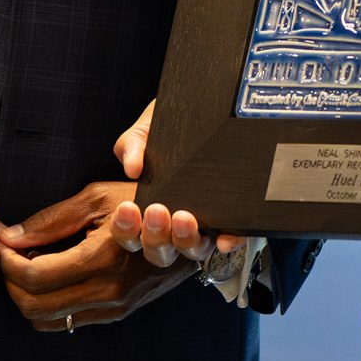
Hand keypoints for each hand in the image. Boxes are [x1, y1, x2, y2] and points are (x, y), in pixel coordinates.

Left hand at [0, 180, 200, 330]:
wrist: (190, 227)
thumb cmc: (143, 201)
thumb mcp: (98, 197)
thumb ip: (51, 220)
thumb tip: (10, 237)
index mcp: (103, 258)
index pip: (35, 276)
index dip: (8, 262)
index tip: (4, 244)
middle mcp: (108, 291)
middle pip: (34, 306)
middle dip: (11, 282)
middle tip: (10, 255)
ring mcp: (113, 308)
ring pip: (45, 320)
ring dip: (26, 295)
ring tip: (28, 264)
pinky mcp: (115, 314)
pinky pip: (65, 322)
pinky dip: (46, 304)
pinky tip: (51, 277)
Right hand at [109, 99, 239, 266]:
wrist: (205, 109)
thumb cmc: (169, 128)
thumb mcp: (146, 131)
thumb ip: (132, 146)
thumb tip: (132, 168)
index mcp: (148, 211)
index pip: (131, 235)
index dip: (126, 230)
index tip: (128, 209)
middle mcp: (174, 226)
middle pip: (160, 252)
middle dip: (156, 236)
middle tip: (157, 211)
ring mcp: (204, 226)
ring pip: (194, 250)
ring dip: (186, 240)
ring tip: (184, 217)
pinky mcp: (233, 221)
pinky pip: (234, 240)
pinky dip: (229, 243)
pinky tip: (223, 238)